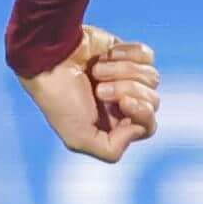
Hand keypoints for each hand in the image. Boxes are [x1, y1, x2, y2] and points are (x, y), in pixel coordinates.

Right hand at [21, 25, 159, 162]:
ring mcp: (128, 78)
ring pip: (152, 78)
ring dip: (123, 71)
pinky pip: (147, 56)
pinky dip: (127, 53)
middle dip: (127, 90)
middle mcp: (124, 104)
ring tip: (97, 70)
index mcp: (115, 126)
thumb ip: (111, 150)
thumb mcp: (78, 137)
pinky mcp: (128, 54)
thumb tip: (138, 129)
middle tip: (100, 87)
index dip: (142, 113)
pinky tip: (106, 55)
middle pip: (153, 101)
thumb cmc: (60, 98)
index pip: (149, 126)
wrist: (48, 57)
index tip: (124, 102)